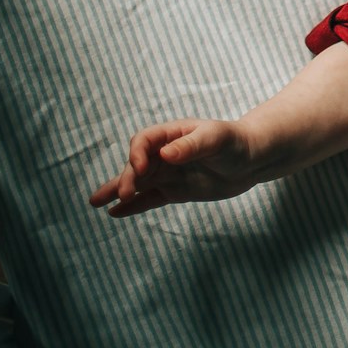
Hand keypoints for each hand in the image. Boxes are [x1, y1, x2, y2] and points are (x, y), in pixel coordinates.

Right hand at [87, 119, 260, 217]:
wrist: (253, 159)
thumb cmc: (235, 142)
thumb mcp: (216, 139)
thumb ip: (191, 146)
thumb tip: (166, 154)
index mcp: (172, 134)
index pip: (144, 141)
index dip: (137, 154)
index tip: (140, 169)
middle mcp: (165, 153)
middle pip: (137, 164)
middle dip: (126, 177)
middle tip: (123, 193)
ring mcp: (168, 173)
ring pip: (137, 183)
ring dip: (117, 190)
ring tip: (94, 202)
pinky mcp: (175, 191)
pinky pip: (149, 199)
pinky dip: (133, 206)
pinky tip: (114, 213)